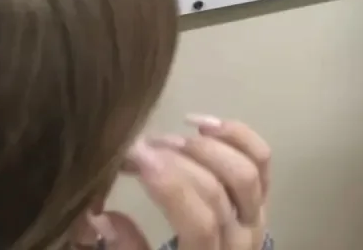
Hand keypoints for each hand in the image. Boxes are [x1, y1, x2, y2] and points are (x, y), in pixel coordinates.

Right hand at [95, 117, 270, 249]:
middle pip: (221, 191)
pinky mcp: (263, 195)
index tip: (136, 159)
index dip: (170, 189)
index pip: (200, 223)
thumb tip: (99, 216)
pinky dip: (236, 135)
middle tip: (142, 146)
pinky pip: (261, 158)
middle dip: (179, 162)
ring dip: (207, 146)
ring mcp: (257, 213)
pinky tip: (202, 124)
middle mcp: (243, 238)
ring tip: (169, 138)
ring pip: (247, 169)